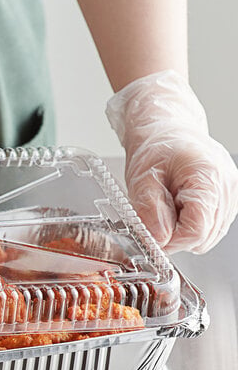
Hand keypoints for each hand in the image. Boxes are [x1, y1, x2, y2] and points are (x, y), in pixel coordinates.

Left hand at [106, 70, 237, 253]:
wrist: (166, 129)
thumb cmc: (155, 147)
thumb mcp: (142, 178)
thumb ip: (149, 210)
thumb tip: (158, 240)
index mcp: (208, 178)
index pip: (197, 230)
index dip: (171, 240)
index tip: (152, 236)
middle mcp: (227, 187)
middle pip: (205, 237)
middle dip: (176, 236)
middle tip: (155, 220)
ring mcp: (231, 194)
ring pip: (209, 236)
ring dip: (183, 231)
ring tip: (167, 208)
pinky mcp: (227, 199)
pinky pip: (210, 227)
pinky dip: (191, 224)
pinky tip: (178, 207)